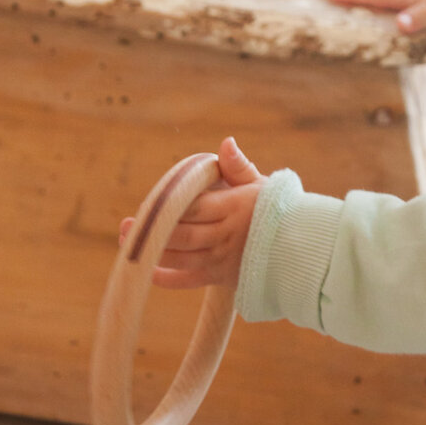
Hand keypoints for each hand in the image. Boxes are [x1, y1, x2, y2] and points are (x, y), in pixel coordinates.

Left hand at [119, 137, 266, 289]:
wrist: (300, 248)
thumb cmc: (276, 210)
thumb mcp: (261, 184)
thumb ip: (238, 166)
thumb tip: (225, 143)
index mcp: (234, 207)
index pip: (194, 207)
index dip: (169, 205)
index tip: (150, 201)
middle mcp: (226, 235)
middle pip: (183, 234)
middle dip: (152, 229)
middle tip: (125, 223)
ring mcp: (222, 259)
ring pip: (181, 258)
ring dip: (151, 251)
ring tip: (128, 241)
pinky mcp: (220, 278)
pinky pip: (187, 281)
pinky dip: (165, 278)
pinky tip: (146, 270)